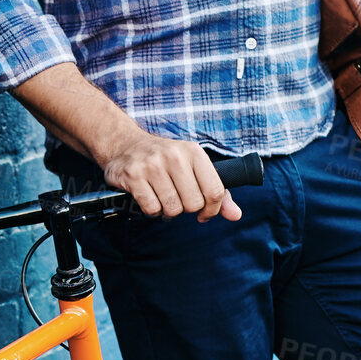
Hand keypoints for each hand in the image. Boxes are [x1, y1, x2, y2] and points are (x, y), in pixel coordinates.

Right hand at [98, 126, 242, 222]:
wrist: (125, 144)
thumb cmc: (165, 160)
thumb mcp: (193, 167)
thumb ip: (216, 192)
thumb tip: (235, 215)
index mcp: (193, 151)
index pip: (215, 191)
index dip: (212, 209)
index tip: (204, 212)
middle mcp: (173, 155)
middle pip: (193, 203)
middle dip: (186, 208)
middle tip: (177, 197)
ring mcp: (152, 165)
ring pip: (172, 208)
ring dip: (167, 210)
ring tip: (162, 196)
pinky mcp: (133, 176)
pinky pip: (152, 209)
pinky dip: (151, 210)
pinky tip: (148, 196)